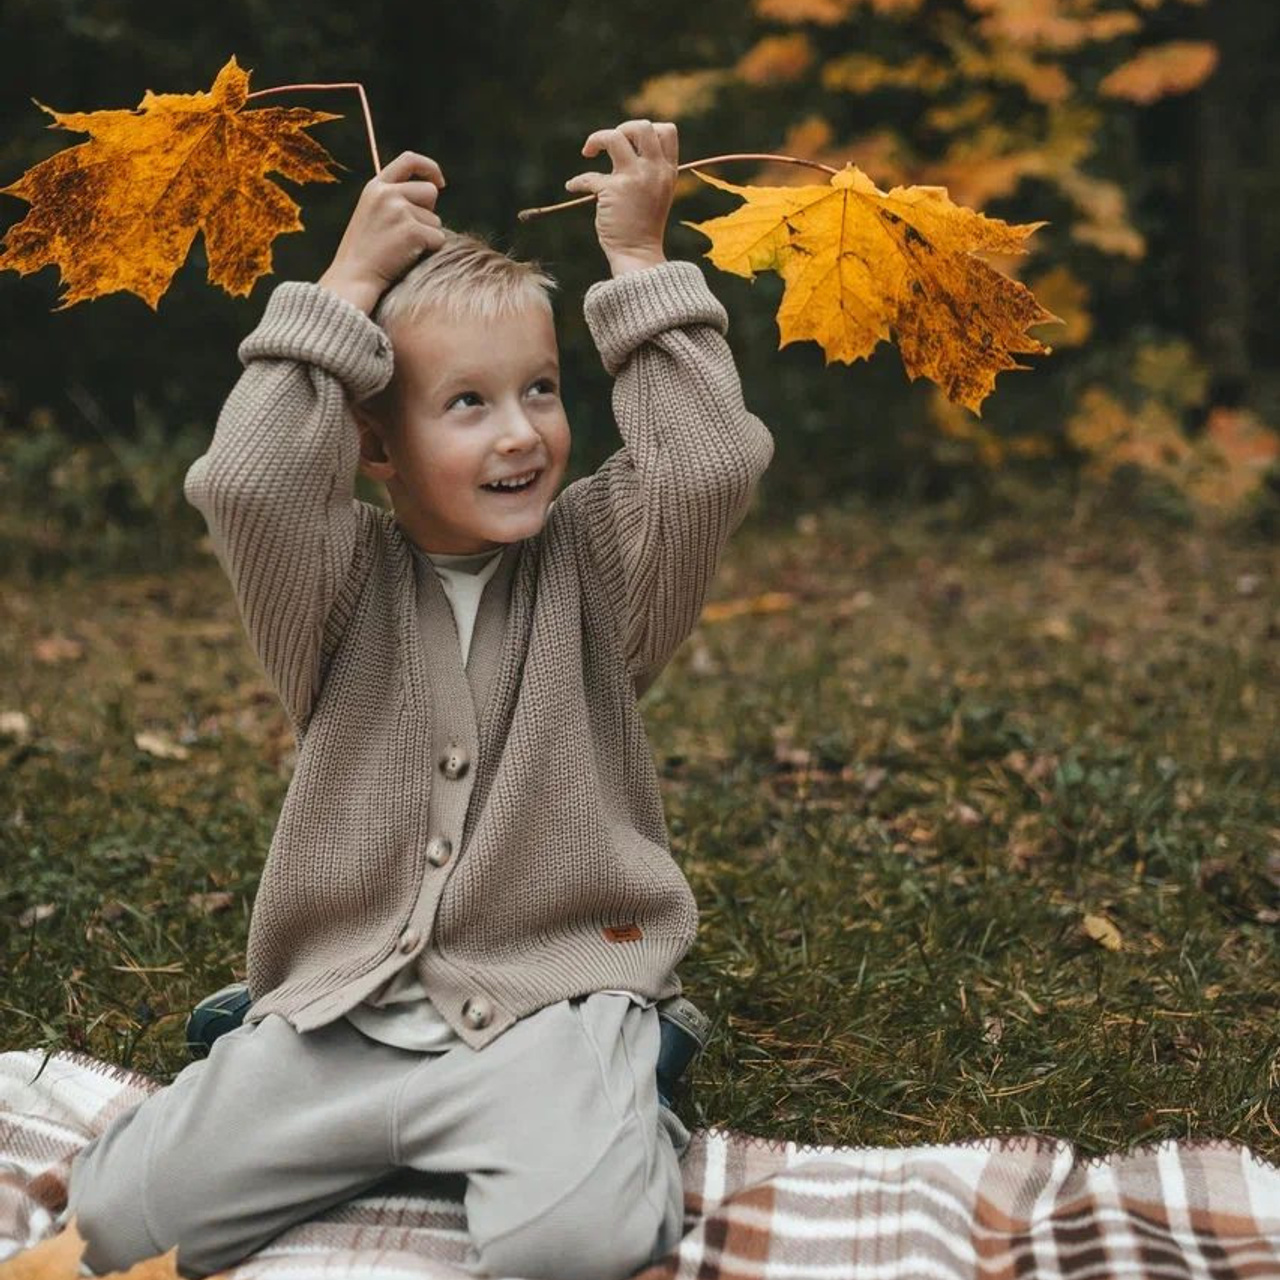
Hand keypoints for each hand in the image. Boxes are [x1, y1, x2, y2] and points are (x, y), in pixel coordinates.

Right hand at [318, 150, 447, 313]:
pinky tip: (408, 257)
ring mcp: (399, 211)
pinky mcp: (412, 231)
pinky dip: (430, 250)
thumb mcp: (372, 214)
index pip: (409, 160)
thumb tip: (431, 192)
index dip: (429, 167)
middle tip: (409, 233)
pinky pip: (438, 239)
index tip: (440, 181)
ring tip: (402, 248)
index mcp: (375, 187)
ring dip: (427, 235)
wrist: (354, 277)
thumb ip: (393, 199)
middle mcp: (387, 193)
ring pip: (435, 220)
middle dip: (428, 212)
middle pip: (429, 192)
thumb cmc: (365, 253)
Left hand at [563, 120, 677, 275]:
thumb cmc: (644, 227)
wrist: (638, 254)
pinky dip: (577, 182)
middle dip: (622, 129)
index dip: (647, 130)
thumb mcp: (657, 193)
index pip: (667, 131)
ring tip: (589, 153)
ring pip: (615, 136)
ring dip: (597, 139)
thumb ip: (649, 171)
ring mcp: (635, 178)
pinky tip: (573, 187)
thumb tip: (624, 147)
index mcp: (668, 171)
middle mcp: (654, 170)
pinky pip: (589, 176)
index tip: (631, 143)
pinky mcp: (613, 190)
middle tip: (609, 146)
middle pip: (642, 126)